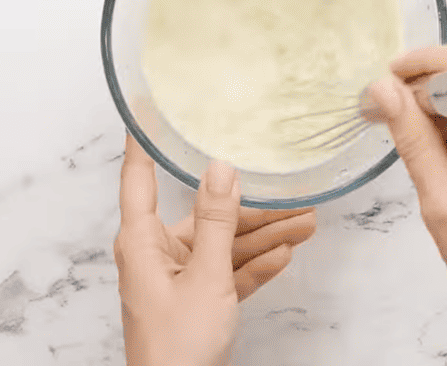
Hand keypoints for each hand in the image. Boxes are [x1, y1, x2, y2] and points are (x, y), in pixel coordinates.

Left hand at [115, 133, 316, 365]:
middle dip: (251, 206)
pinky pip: (228, 274)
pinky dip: (255, 267)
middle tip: (290, 189)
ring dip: (264, 237)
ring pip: (224, 246)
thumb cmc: (176, 347)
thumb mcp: (206, 277)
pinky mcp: (195, 303)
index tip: (147, 103)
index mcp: (142, 240)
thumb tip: (221, 169)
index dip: (143, 138)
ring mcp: (176, 279)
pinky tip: (286, 256)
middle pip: (205, 215)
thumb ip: (217, 222)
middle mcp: (156, 254)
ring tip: (307, 222)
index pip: (139, 175)